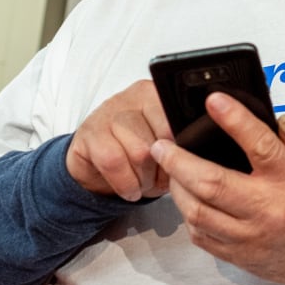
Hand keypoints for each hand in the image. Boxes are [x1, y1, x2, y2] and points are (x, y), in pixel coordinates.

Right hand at [66, 79, 173, 200]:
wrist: (98, 165)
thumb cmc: (139, 154)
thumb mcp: (167, 147)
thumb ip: (182, 144)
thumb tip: (195, 155)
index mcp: (158, 96)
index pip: (178, 122)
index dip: (180, 152)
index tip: (180, 166)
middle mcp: (134, 98)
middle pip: (160, 140)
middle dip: (162, 169)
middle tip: (159, 178)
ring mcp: (109, 112)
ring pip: (139, 152)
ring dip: (144, 178)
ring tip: (143, 184)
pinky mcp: (89, 132)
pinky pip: (113, 161)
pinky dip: (125, 183)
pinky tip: (129, 189)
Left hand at [150, 93, 284, 284]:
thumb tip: (270, 117)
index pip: (259, 144)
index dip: (234, 120)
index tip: (213, 100)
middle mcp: (268, 208)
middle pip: (212, 183)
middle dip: (179, 161)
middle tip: (160, 144)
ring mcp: (251, 236)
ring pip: (198, 212)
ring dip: (178, 188)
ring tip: (171, 170)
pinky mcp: (241, 256)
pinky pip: (203, 236)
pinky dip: (191, 215)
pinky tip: (190, 199)